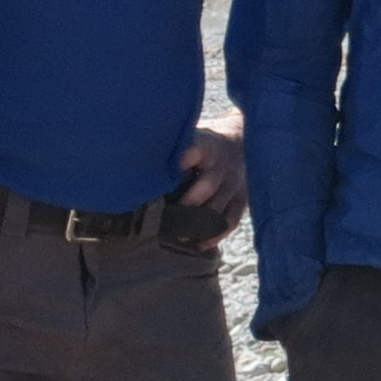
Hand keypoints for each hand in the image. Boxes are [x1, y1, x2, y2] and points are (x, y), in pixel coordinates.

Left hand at [172, 114, 246, 237]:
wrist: (242, 140)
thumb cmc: (205, 142)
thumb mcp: (193, 136)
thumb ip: (175, 149)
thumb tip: (138, 159)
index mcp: (208, 145)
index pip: (198, 149)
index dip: (186, 157)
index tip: (175, 167)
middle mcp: (223, 165)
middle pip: (208, 185)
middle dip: (190, 202)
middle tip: (170, 217)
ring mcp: (235, 183)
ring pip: (219, 207)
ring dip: (200, 224)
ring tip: (180, 235)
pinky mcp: (242, 198)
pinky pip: (231, 219)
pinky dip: (216, 234)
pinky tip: (201, 244)